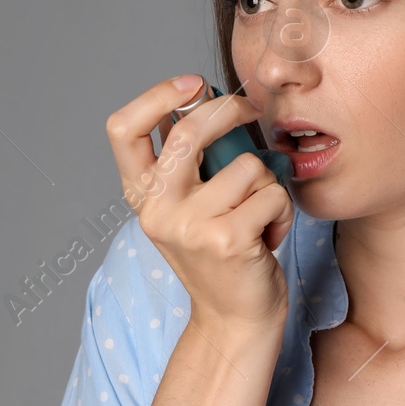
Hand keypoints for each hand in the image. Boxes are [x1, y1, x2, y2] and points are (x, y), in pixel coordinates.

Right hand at [105, 74, 293, 330]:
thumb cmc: (221, 256)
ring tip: (258, 214)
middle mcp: (156, 210)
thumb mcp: (189, 206)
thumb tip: (203, 99)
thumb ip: (188, 162)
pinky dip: (282, 210)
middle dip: (230, 110)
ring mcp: (189, 226)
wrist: (235, 320)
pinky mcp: (227, 239)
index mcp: (141, 196)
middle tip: (250, 111)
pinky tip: (268, 235)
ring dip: (267, 185)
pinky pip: (271, 194)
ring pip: (247, 165)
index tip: (192, 84)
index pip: (122, 129)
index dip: (156, 96)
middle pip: (189, 131)